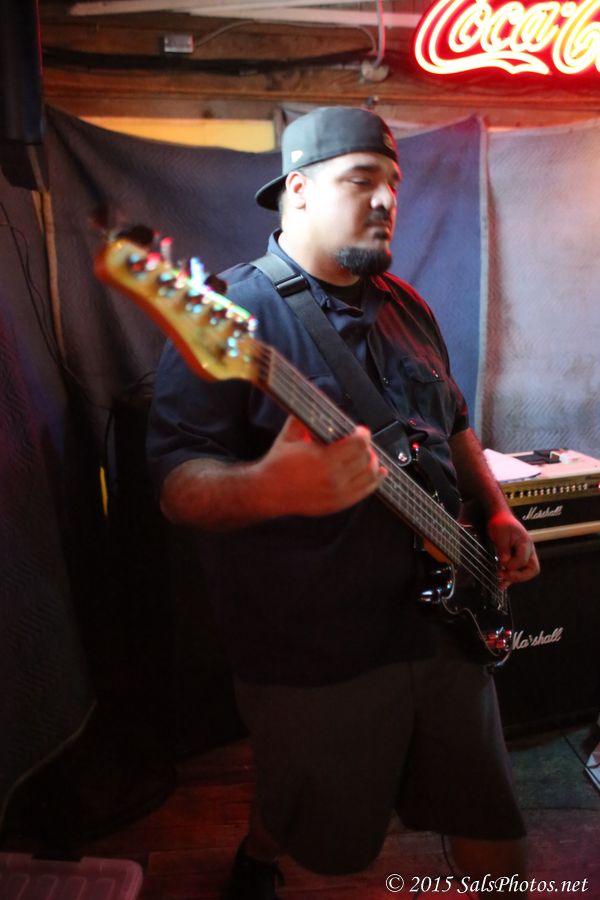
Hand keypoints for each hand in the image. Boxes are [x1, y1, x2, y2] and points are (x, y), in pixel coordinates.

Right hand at [257, 416, 385, 516]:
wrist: (268, 492)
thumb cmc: (278, 464)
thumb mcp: (290, 435)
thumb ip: (305, 418)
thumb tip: (315, 400)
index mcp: (323, 460)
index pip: (358, 444)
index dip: (362, 434)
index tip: (360, 430)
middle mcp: (333, 478)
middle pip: (365, 458)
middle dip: (366, 447)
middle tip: (361, 441)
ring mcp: (338, 494)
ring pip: (369, 475)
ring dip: (372, 462)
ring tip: (368, 455)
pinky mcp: (338, 504)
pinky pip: (365, 491)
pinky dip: (374, 480)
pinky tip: (377, 472)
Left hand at [487, 509, 539, 588]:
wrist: (499, 517)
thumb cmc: (501, 523)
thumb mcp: (501, 534)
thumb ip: (503, 548)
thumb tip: (505, 562)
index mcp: (526, 543)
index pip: (523, 560)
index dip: (512, 565)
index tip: (502, 563)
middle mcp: (527, 551)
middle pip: (531, 570)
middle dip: (519, 576)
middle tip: (504, 575)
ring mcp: (523, 555)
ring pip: (525, 573)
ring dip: (513, 579)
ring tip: (501, 583)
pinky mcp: (516, 558)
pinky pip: (517, 571)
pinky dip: (510, 579)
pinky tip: (502, 585)